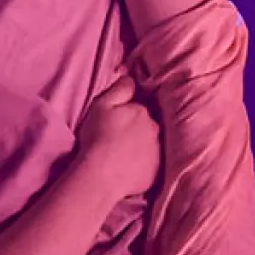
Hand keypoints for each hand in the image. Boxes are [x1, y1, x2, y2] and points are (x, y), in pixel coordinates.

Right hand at [75, 74, 160, 196]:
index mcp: (142, 111)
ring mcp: (157, 152)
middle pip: (145, 126)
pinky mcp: (156, 172)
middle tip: (117, 139)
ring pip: (149, 144)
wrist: (101, 175)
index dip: (125, 113)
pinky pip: (149, 164)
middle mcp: (155, 130)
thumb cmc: (98, 138)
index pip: (137, 107)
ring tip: (121, 155)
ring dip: (139, 147)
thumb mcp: (101, 105)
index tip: (114, 122)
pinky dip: (140, 164)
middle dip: (135, 129)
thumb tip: (131, 79)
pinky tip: (126, 168)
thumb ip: (120, 89)